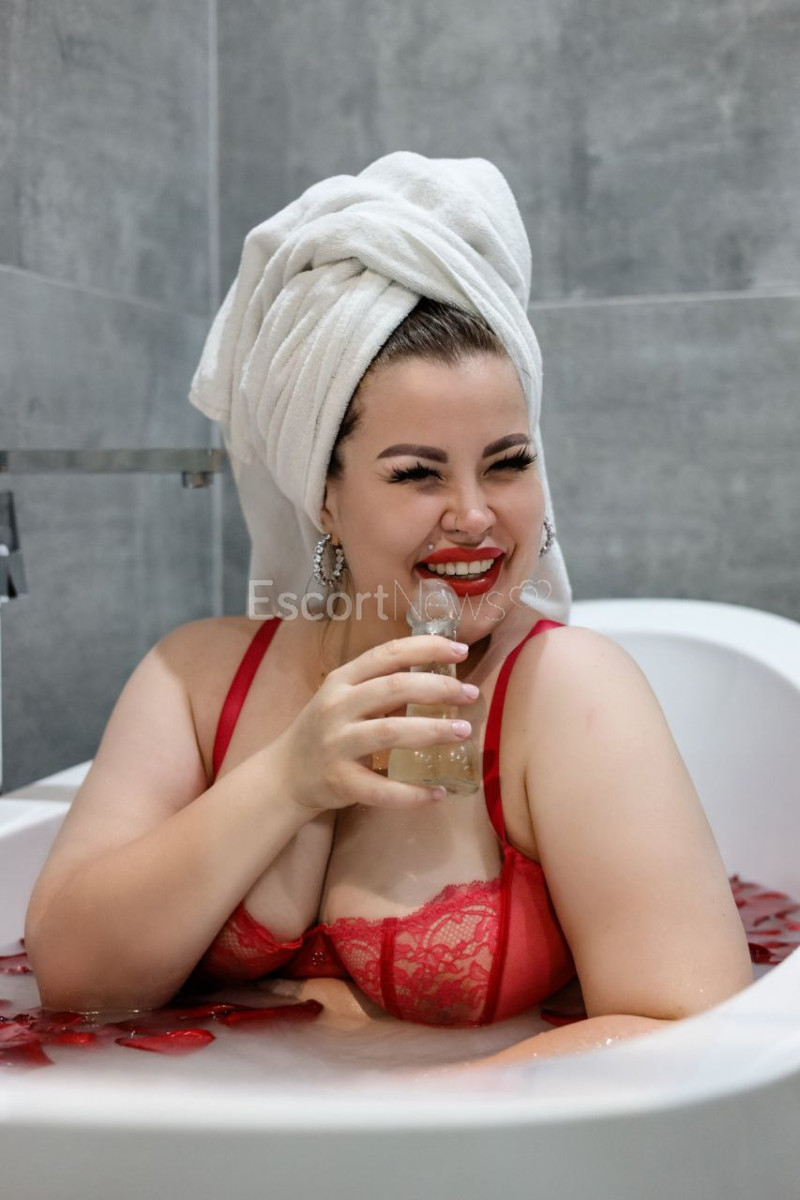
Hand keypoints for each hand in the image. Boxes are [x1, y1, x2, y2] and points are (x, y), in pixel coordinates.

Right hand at [269, 634, 476, 813]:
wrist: (284, 774)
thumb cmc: (325, 730)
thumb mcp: (344, 698)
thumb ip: (380, 685)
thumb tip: (438, 676)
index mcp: (342, 680)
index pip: (387, 654)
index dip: (426, 648)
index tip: (461, 650)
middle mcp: (337, 707)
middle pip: (393, 688)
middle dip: (438, 688)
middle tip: (471, 694)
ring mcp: (336, 744)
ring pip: (390, 732)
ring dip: (432, 731)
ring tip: (463, 732)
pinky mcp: (339, 781)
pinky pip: (382, 789)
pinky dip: (412, 793)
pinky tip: (438, 793)